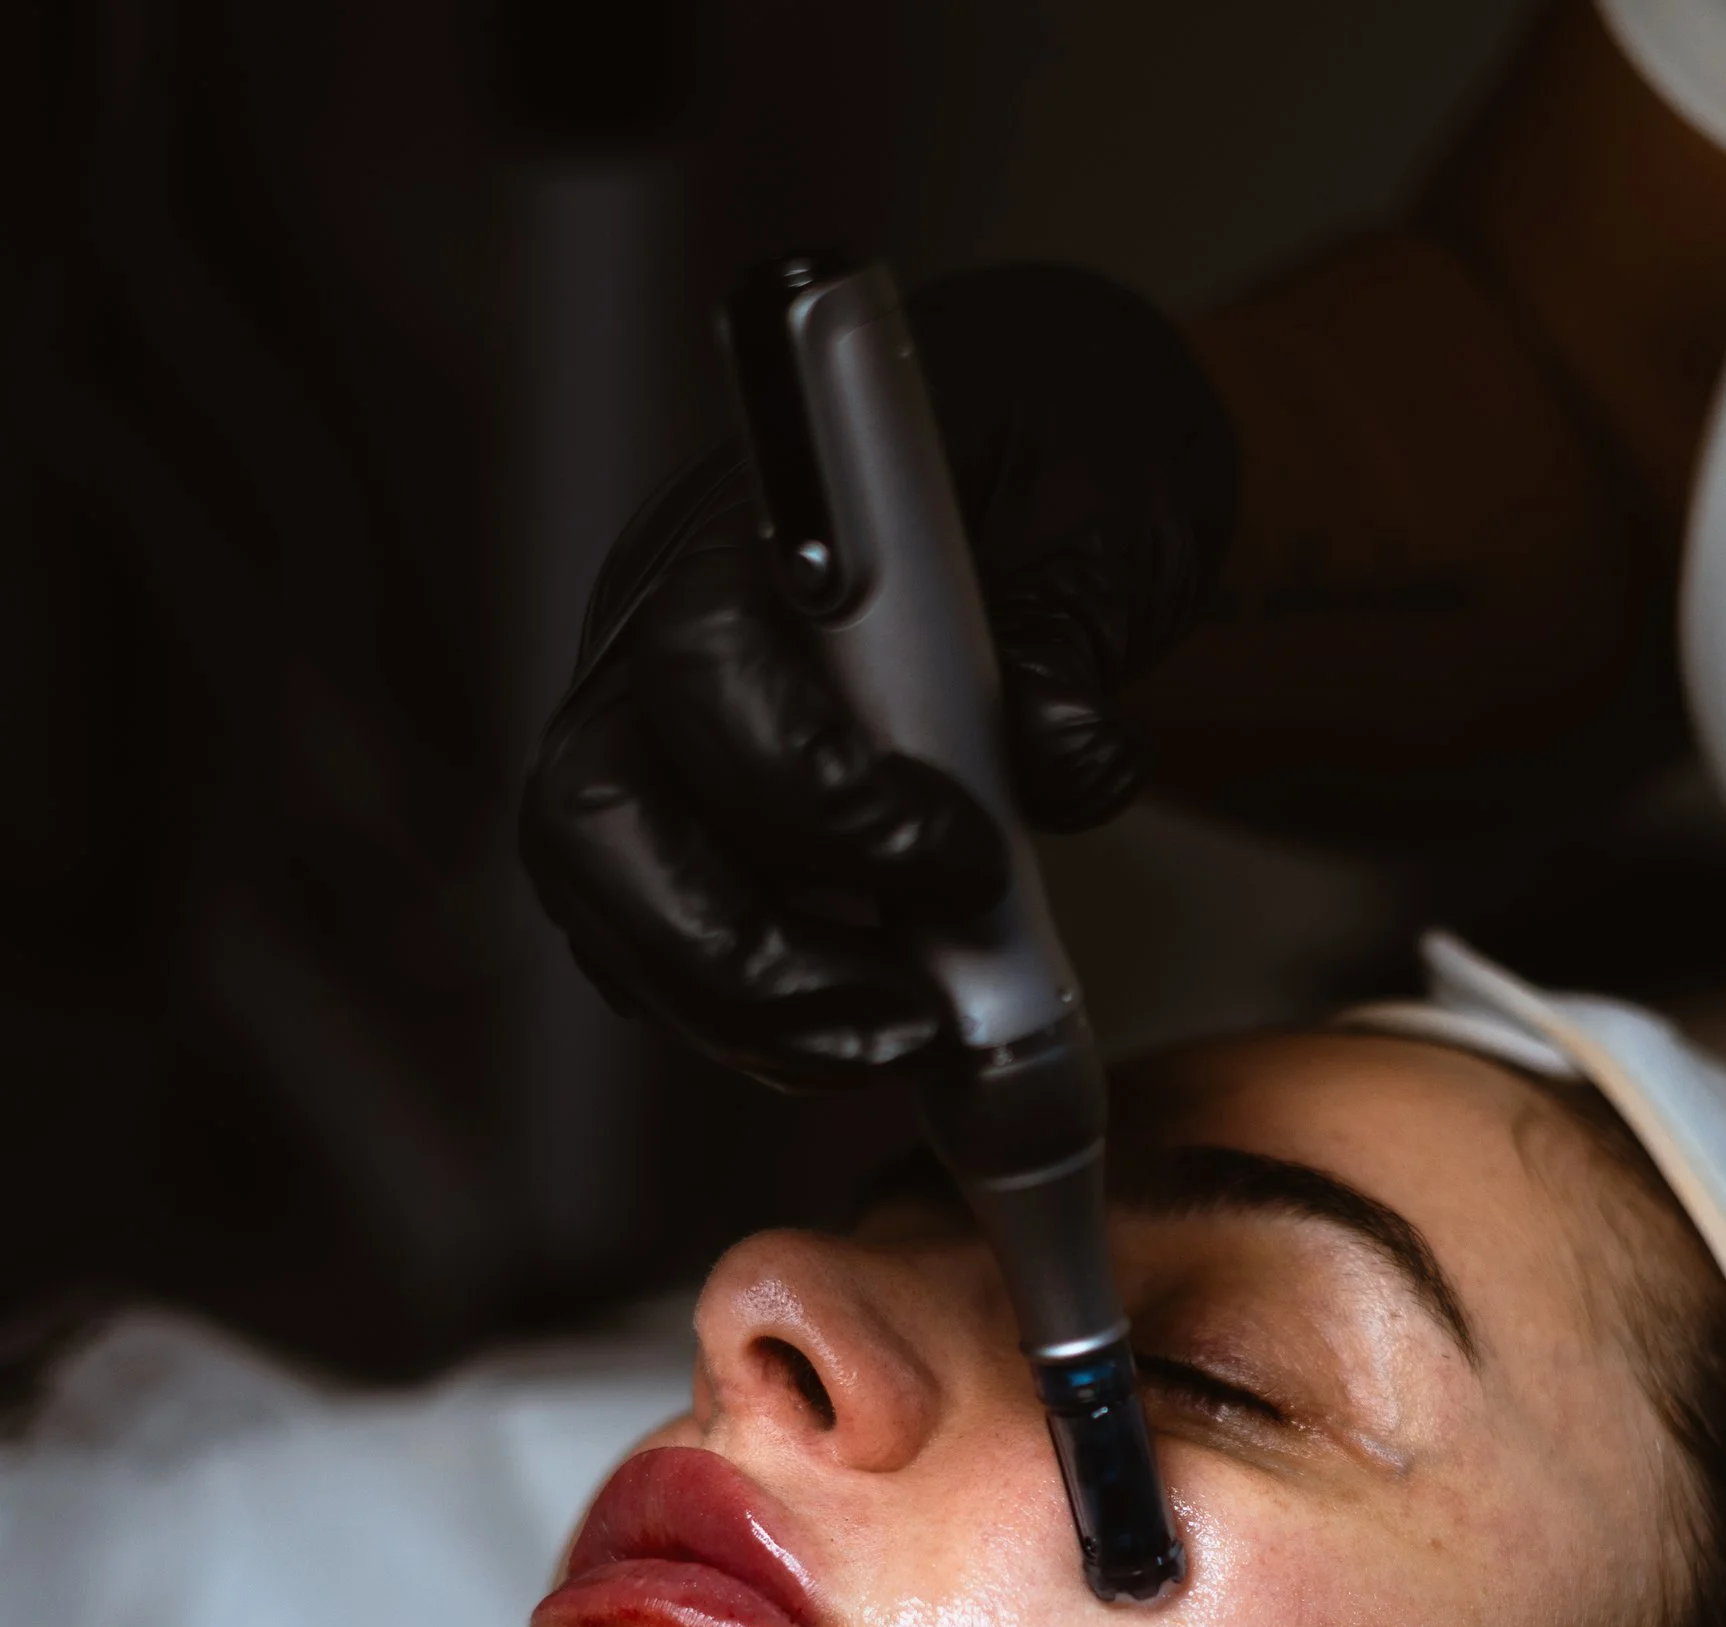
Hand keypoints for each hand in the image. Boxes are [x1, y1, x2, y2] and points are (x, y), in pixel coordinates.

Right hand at [518, 265, 1238, 1089]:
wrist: (1038, 460)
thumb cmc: (1050, 455)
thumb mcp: (1097, 509)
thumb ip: (1066, 633)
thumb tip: (1064, 754)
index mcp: (745, 528)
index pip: (700, 666)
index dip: (817, 793)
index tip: (964, 860)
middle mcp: (654, 635)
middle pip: (595, 820)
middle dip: (744, 953)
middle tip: (910, 1015)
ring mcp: (652, 741)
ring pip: (611, 912)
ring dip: (753, 1016)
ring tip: (906, 1040)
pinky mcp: (686, 831)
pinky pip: (664, 958)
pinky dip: (764, 1026)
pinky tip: (872, 1033)